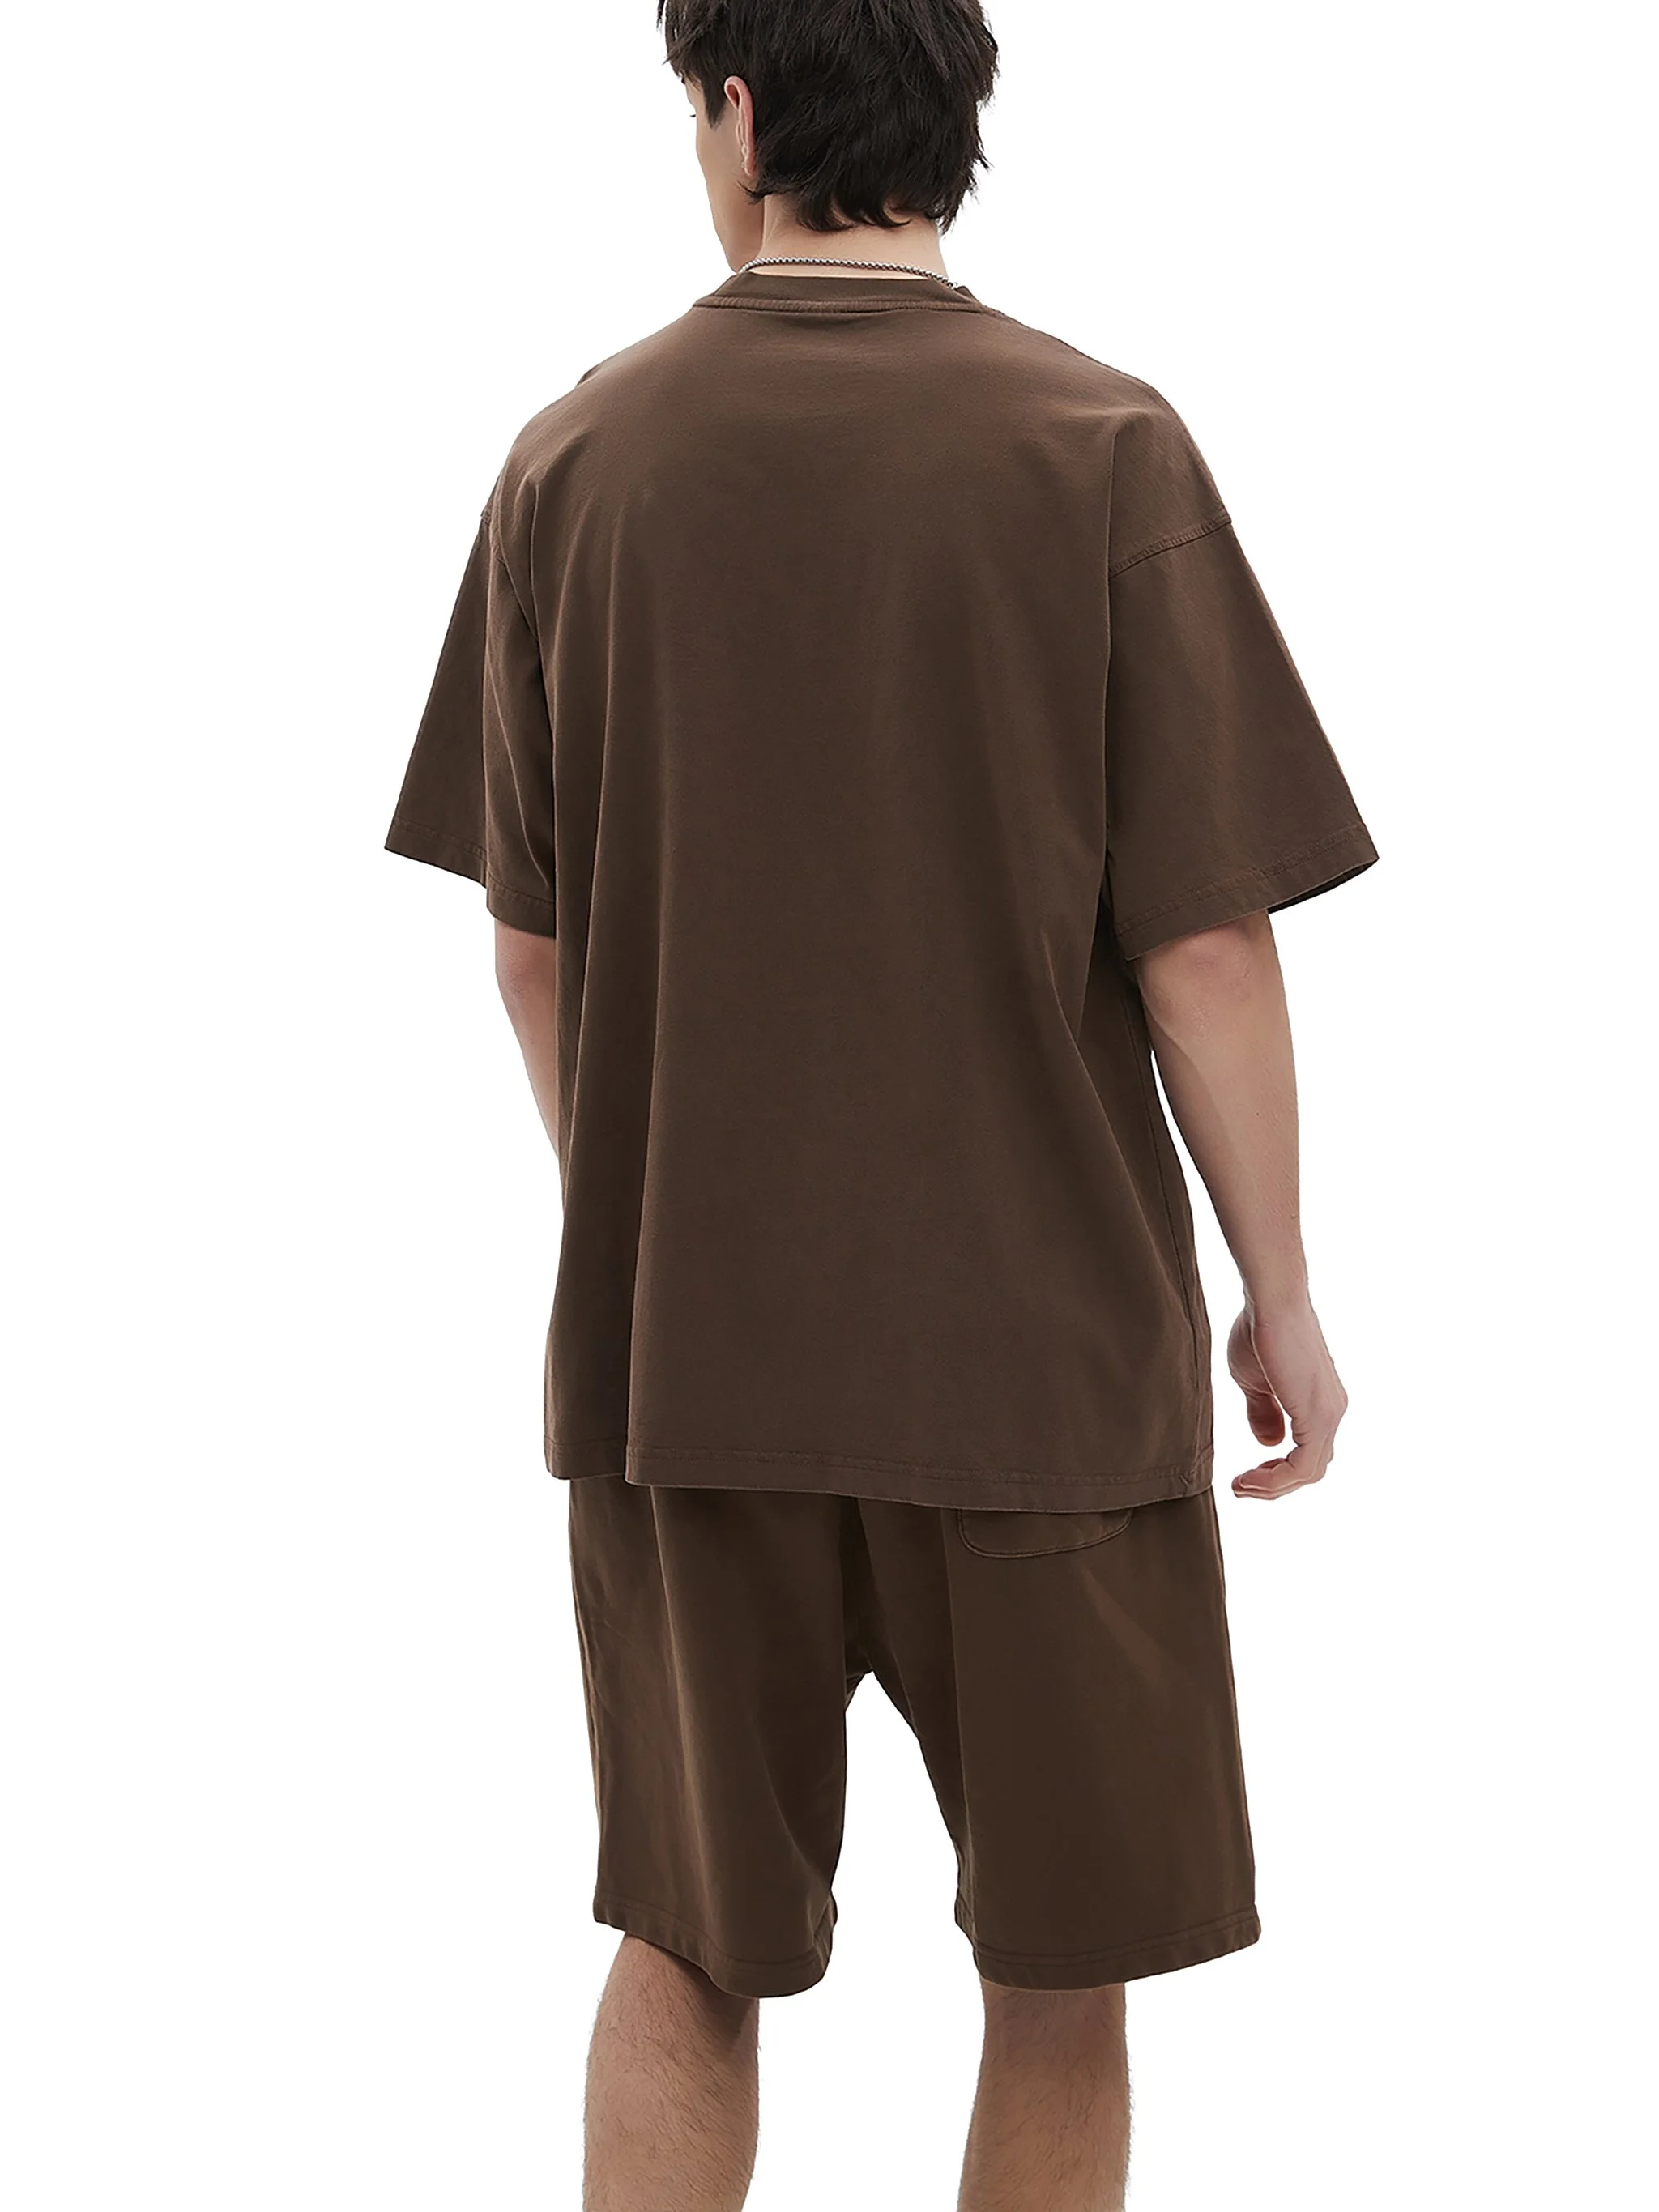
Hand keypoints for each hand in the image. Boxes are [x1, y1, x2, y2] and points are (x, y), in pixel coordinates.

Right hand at [1226, 1301, 1347, 1500]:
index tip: (1245, 1475)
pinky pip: (1303, 1465)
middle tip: (1241, 1487)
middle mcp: (1333, 1411)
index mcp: (1320, 1403)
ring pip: (1309, 1472)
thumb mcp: (1256, 1382)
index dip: (1277, 1471)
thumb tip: (1269, 1443)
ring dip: (1273, 1486)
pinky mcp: (1318, 1415)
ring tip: (1241, 1486)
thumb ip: (1264, 1413)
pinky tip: (1250, 1478)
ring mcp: (1329, 1414)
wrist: (1270, 1301)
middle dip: (1275, 1484)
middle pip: (1312, 1468)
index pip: (1308, 1453)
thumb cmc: (1259, 1330)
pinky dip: (1276, 1479)